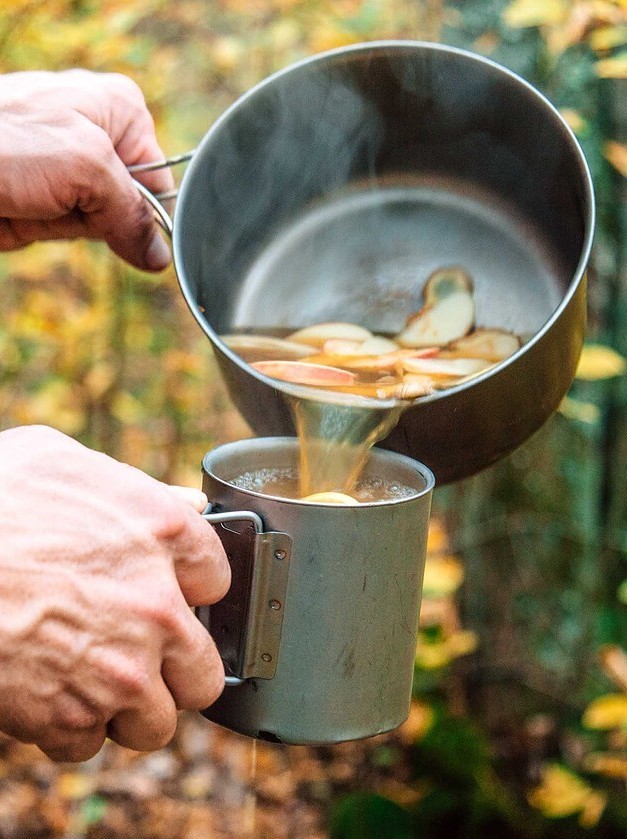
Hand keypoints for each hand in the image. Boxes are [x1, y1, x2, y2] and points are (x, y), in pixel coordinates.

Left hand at [0, 70, 173, 270]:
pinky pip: (66, 230)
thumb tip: (159, 256)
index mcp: (117, 108)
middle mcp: (95, 134)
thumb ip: (133, 214)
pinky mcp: (40, 197)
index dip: (152, 207)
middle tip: (71, 201)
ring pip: (99, 221)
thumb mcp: (88, 169)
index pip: (161, 173)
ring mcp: (65, 168)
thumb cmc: (4, 142)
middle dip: (107, 216)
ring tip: (39, 201)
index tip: (136, 226)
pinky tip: (27, 213)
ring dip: (73, 226)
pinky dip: (51, 233)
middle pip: (132, 201)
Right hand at [0, 425, 229, 761]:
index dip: (191, 590)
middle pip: (204, 672)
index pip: (217, 580)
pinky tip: (49, 691)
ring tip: (93, 679)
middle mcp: (157, 607)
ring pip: (156, 722)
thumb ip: (136, 489)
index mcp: (163, 534)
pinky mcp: (71, 716)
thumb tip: (185, 506)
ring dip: (127, 708)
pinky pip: (90, 743)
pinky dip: (70, 727)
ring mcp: (120, 669)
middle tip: (141, 654)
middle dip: (174, 669)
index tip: (171, 595)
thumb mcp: (64, 462)